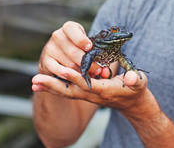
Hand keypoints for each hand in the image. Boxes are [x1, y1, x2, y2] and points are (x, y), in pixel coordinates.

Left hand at [32, 67, 147, 111]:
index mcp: (105, 90)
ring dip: (50, 87)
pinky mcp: (86, 93)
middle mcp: (94, 95)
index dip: (76, 77)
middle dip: (53, 85)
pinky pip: (69, 91)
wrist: (132, 103)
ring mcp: (89, 95)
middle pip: (71, 91)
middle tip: (36, 81)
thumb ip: (135, 80)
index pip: (88, 84)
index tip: (62, 70)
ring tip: (34, 83)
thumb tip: (130, 78)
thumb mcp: (139, 83)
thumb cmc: (135, 90)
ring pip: (67, 92)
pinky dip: (55, 88)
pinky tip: (43, 85)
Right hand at [33, 21, 110, 90]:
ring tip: (90, 76)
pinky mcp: (45, 61)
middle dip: (87, 62)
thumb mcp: (87, 47)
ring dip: (80, 72)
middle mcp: (57, 36)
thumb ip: (97, 56)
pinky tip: (76, 79)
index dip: (81, 39)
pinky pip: (58, 70)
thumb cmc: (79, 49)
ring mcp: (50, 48)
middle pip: (73, 51)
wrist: (59, 56)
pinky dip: (69, 76)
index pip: (72, 29)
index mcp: (69, 28)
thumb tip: (105, 71)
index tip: (89, 47)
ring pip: (68, 63)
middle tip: (97, 70)